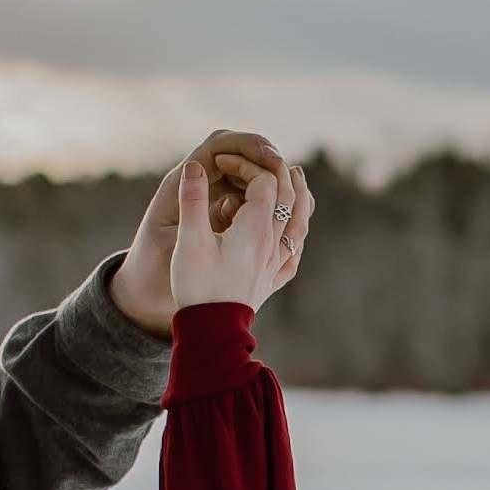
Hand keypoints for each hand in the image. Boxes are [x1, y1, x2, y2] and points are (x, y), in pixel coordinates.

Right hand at [115, 130, 310, 331]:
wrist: (213, 332)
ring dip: (299, 196)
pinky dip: (299, 231)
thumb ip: (193, 201)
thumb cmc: (198, 287)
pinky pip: (295, 251)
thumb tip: (195, 165)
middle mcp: (272, 243)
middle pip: (287, 197)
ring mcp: (276, 262)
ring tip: (298, 178)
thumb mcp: (189, 241)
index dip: (245, 164)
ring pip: (299, 222)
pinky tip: (297, 231)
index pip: (264, 182)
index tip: (222, 161)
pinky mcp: (272, 279)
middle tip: (264, 156)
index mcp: (255, 229)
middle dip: (276, 171)